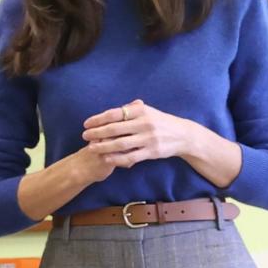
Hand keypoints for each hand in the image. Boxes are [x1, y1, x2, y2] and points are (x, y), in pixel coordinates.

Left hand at [80, 99, 194, 170]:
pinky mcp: (151, 152)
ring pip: (120, 144)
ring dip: (103, 146)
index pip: (115, 113)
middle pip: (115, 129)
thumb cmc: (162, 122)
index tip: (87, 123)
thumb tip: (115, 110)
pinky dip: (117, 158)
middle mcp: (144, 123)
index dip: (99, 119)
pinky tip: (106, 158)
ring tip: (91, 148)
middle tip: (85, 135)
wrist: (183, 135)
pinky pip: (130, 156)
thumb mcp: (150, 111)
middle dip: (97, 132)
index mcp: (142, 111)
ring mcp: (148, 138)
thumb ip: (132, 110)